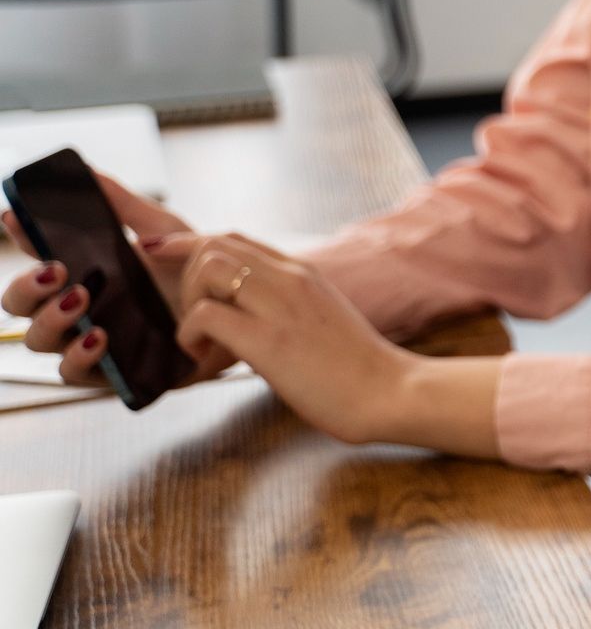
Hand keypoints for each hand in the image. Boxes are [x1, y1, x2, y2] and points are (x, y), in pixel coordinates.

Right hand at [1, 175, 236, 388]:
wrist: (234, 307)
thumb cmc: (195, 270)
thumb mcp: (163, 231)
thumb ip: (124, 205)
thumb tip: (89, 171)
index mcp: (83, 271)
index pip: (36, 255)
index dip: (20, 235)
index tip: (16, 215)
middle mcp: (76, 308)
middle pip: (21, 304)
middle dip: (26, 287)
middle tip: (57, 271)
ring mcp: (87, 340)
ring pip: (37, 340)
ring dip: (49, 320)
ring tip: (80, 300)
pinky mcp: (110, 372)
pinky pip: (72, 374)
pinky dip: (77, 356)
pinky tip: (98, 336)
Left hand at [149, 231, 414, 444]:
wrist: (390, 391)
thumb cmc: (357, 368)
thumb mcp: (323, 318)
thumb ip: (290, 305)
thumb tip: (253, 312)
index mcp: (303, 272)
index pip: (235, 238)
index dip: (190, 244)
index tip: (163, 257)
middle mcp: (291, 278)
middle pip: (214, 245)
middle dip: (184, 279)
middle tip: (195, 322)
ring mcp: (281, 306)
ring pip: (207, 269)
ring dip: (188, 305)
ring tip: (200, 340)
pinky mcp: (269, 340)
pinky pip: (206, 316)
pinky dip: (190, 336)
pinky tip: (204, 360)